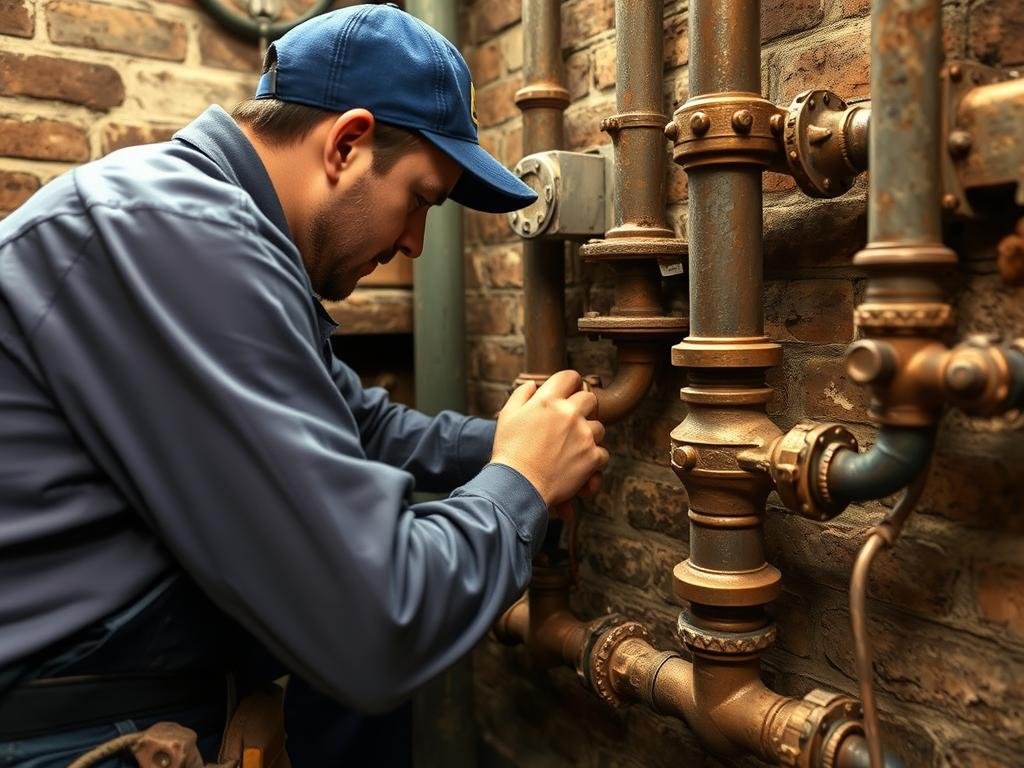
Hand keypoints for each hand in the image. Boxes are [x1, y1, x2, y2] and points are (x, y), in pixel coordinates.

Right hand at [491, 370, 608, 506]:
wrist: (517, 486)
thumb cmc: (509, 452)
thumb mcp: (508, 416)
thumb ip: (521, 395)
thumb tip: (533, 384)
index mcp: (548, 400)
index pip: (570, 376)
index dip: (571, 383)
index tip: (570, 392)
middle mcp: (569, 414)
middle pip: (591, 399)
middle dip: (584, 408)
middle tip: (573, 422)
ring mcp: (583, 435)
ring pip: (599, 427)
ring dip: (589, 435)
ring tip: (573, 447)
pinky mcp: (592, 456)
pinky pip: (603, 453)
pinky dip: (593, 459)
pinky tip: (578, 464)